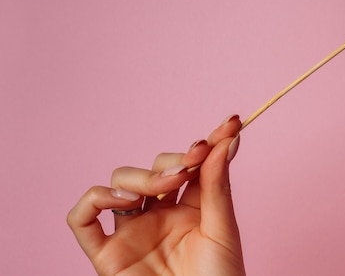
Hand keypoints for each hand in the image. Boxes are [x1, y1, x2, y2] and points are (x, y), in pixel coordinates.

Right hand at [67, 115, 244, 275]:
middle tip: (192, 162)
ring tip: (164, 187)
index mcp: (190, 206)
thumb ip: (218, 185)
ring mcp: (131, 231)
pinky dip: (94, 200)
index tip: (228, 124)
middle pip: (152, 167)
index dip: (206, 142)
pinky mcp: (107, 254)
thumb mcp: (223, 228)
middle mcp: (159, 214)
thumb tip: (227, 139)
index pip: (191, 163)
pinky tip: (124, 200)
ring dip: (140, 177)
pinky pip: (82, 219)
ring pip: (119, 183)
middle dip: (171, 160)